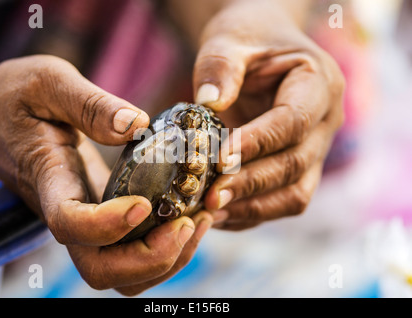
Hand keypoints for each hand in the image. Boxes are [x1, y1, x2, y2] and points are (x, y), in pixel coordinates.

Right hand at [0, 54, 211, 293]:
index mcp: (49, 180)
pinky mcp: (103, 217)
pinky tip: (192, 216)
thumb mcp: (47, 83)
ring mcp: (86, 221)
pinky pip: (133, 253)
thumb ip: (89, 104)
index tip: (143, 202)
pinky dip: (168, 248)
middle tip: (186, 222)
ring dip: (166, 260)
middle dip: (150, 259)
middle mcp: (68, 212)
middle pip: (100, 270)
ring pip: (121, 274)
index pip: (69, 224)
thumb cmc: (14, 99)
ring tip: (199, 220)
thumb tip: (136, 125)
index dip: (108, 225)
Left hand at [193, 1, 344, 229]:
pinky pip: (280, 201)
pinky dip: (249, 212)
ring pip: (294, 194)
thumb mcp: (231, 40)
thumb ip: (220, 66)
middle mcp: (325, 123)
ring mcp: (314, 151)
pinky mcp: (297, 170)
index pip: (294, 121)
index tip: (220, 158)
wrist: (262, 50)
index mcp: (319, 84)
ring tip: (210, 211)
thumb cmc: (249, 41)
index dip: (258, 143)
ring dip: (252, 207)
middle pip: (295, 164)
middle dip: (250, 183)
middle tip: (209, 195)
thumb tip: (208, 103)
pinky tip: (217, 213)